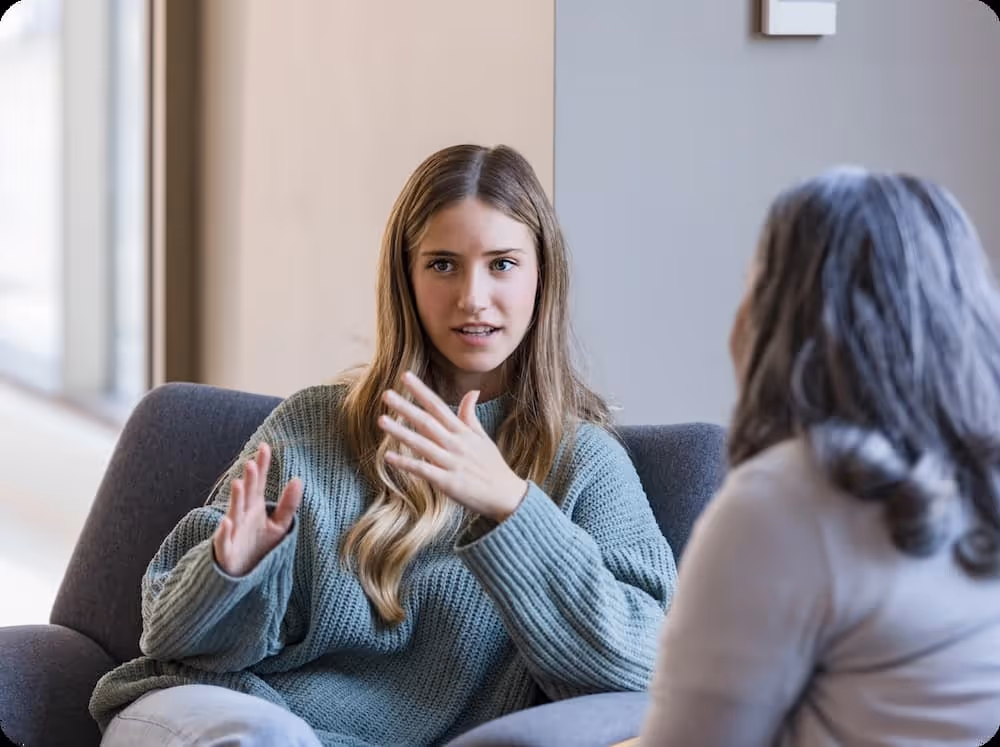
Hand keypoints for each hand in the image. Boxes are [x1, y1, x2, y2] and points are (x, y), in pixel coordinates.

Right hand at [212, 442, 303, 576]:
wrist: (241, 574)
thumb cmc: (258, 546)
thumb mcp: (279, 525)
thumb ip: (288, 505)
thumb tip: (298, 479)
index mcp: (254, 507)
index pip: (259, 483)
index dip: (262, 465)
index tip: (265, 447)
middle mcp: (242, 515)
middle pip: (247, 495)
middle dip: (249, 480)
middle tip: (251, 463)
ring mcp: (233, 532)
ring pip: (234, 513)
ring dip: (236, 499)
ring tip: (239, 484)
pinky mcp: (226, 550)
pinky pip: (223, 541)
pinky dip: (224, 532)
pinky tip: (227, 522)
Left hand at [377, 371, 527, 521]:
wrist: (507, 496)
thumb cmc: (493, 467)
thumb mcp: (483, 438)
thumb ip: (471, 416)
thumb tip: (472, 391)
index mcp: (463, 432)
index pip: (439, 406)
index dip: (422, 391)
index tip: (405, 376)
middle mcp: (456, 444)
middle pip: (427, 422)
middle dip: (406, 407)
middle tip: (386, 394)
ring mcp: (452, 463)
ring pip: (422, 444)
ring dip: (401, 432)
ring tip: (381, 420)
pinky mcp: (448, 482)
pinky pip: (423, 470)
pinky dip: (406, 464)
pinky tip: (388, 457)